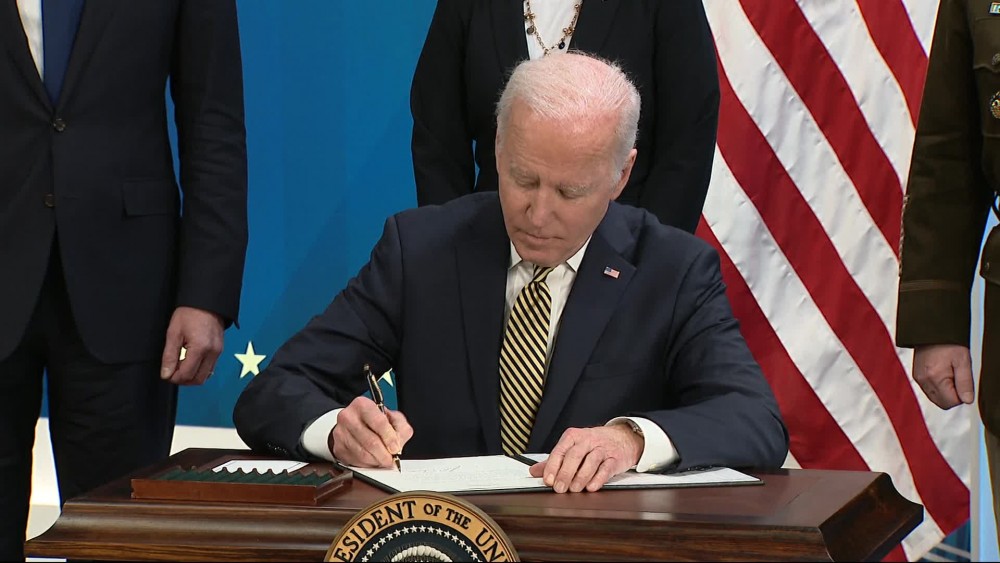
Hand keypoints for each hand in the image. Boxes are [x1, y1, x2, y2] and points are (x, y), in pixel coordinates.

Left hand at [160, 306, 224, 385]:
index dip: (174, 378)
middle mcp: (212, 352)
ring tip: (181, 367)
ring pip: (205, 376)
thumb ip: (169, 356)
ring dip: (192, 376)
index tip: (167, 374)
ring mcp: (218, 352)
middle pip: (198, 379)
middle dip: (183, 380)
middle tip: (173, 372)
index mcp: (200, 348)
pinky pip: (210, 368)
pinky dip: (199, 370)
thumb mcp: (174, 333)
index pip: (187, 374)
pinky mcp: (219, 350)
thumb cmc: (190, 313)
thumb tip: (166, 373)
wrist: (207, 303)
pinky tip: (191, 362)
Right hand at [329, 396, 413, 466]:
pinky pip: (356, 461)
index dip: (389, 438)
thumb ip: (400, 428)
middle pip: (370, 441)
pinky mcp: (338, 447)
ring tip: (383, 459)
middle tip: (391, 459)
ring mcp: (341, 432)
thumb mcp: (392, 417)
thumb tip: (397, 444)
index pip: (379, 422)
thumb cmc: (374, 420)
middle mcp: (349, 417)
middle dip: (384, 454)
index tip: (395, 448)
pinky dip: (368, 464)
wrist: (354, 424)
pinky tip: (372, 459)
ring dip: (377, 460)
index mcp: (363, 405)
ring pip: (363, 454)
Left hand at [529, 425, 643, 492]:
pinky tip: (591, 487)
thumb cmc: (593, 444)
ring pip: (591, 461)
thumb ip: (554, 460)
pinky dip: (598, 478)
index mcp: (573, 436)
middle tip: (559, 489)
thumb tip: (534, 471)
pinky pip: (606, 468)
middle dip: (565, 473)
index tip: (548, 480)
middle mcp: (587, 440)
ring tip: (574, 490)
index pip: (560, 450)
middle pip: (574, 456)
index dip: (552, 466)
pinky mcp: (615, 458)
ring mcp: (602, 448)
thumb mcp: (572, 447)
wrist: (622, 437)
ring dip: (581, 477)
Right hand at [912, 344, 974, 408]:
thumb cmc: (947, 343)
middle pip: (942, 403)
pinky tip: (942, 373)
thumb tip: (967, 400)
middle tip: (957, 378)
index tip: (963, 382)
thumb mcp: (963, 361)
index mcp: (935, 378)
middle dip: (953, 395)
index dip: (961, 396)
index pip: (951, 402)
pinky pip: (929, 390)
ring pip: (936, 398)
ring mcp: (919, 379)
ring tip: (949, 374)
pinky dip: (938, 387)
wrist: (931, 331)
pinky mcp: (917, 377)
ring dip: (945, 391)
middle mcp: (924, 381)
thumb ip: (965, 383)